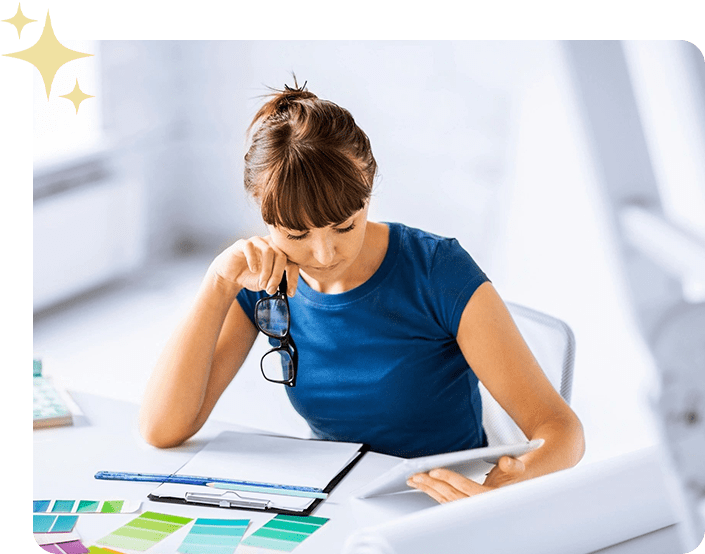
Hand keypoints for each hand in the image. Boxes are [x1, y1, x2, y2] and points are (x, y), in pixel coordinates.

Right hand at [209, 235, 298, 296]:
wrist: (231, 276)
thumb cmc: (251, 277)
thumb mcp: (266, 284)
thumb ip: (275, 283)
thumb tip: (283, 288)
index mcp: (280, 254)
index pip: (292, 262)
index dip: (293, 278)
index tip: (290, 293)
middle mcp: (270, 245)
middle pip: (281, 256)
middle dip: (277, 276)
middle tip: (271, 289)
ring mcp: (257, 242)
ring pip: (268, 251)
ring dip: (266, 270)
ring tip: (262, 283)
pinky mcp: (242, 243)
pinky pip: (250, 246)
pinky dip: (253, 259)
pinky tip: (253, 270)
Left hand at [406, 455, 525, 502]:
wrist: (519, 485)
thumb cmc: (515, 475)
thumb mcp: (518, 467)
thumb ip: (513, 465)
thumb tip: (507, 461)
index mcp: (492, 497)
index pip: (467, 488)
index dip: (450, 479)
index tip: (435, 471)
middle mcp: (479, 505)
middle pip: (452, 495)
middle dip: (432, 485)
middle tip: (416, 474)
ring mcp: (470, 507)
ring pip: (446, 500)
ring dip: (428, 489)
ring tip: (414, 479)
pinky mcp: (464, 505)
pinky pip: (445, 501)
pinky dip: (432, 493)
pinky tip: (422, 485)